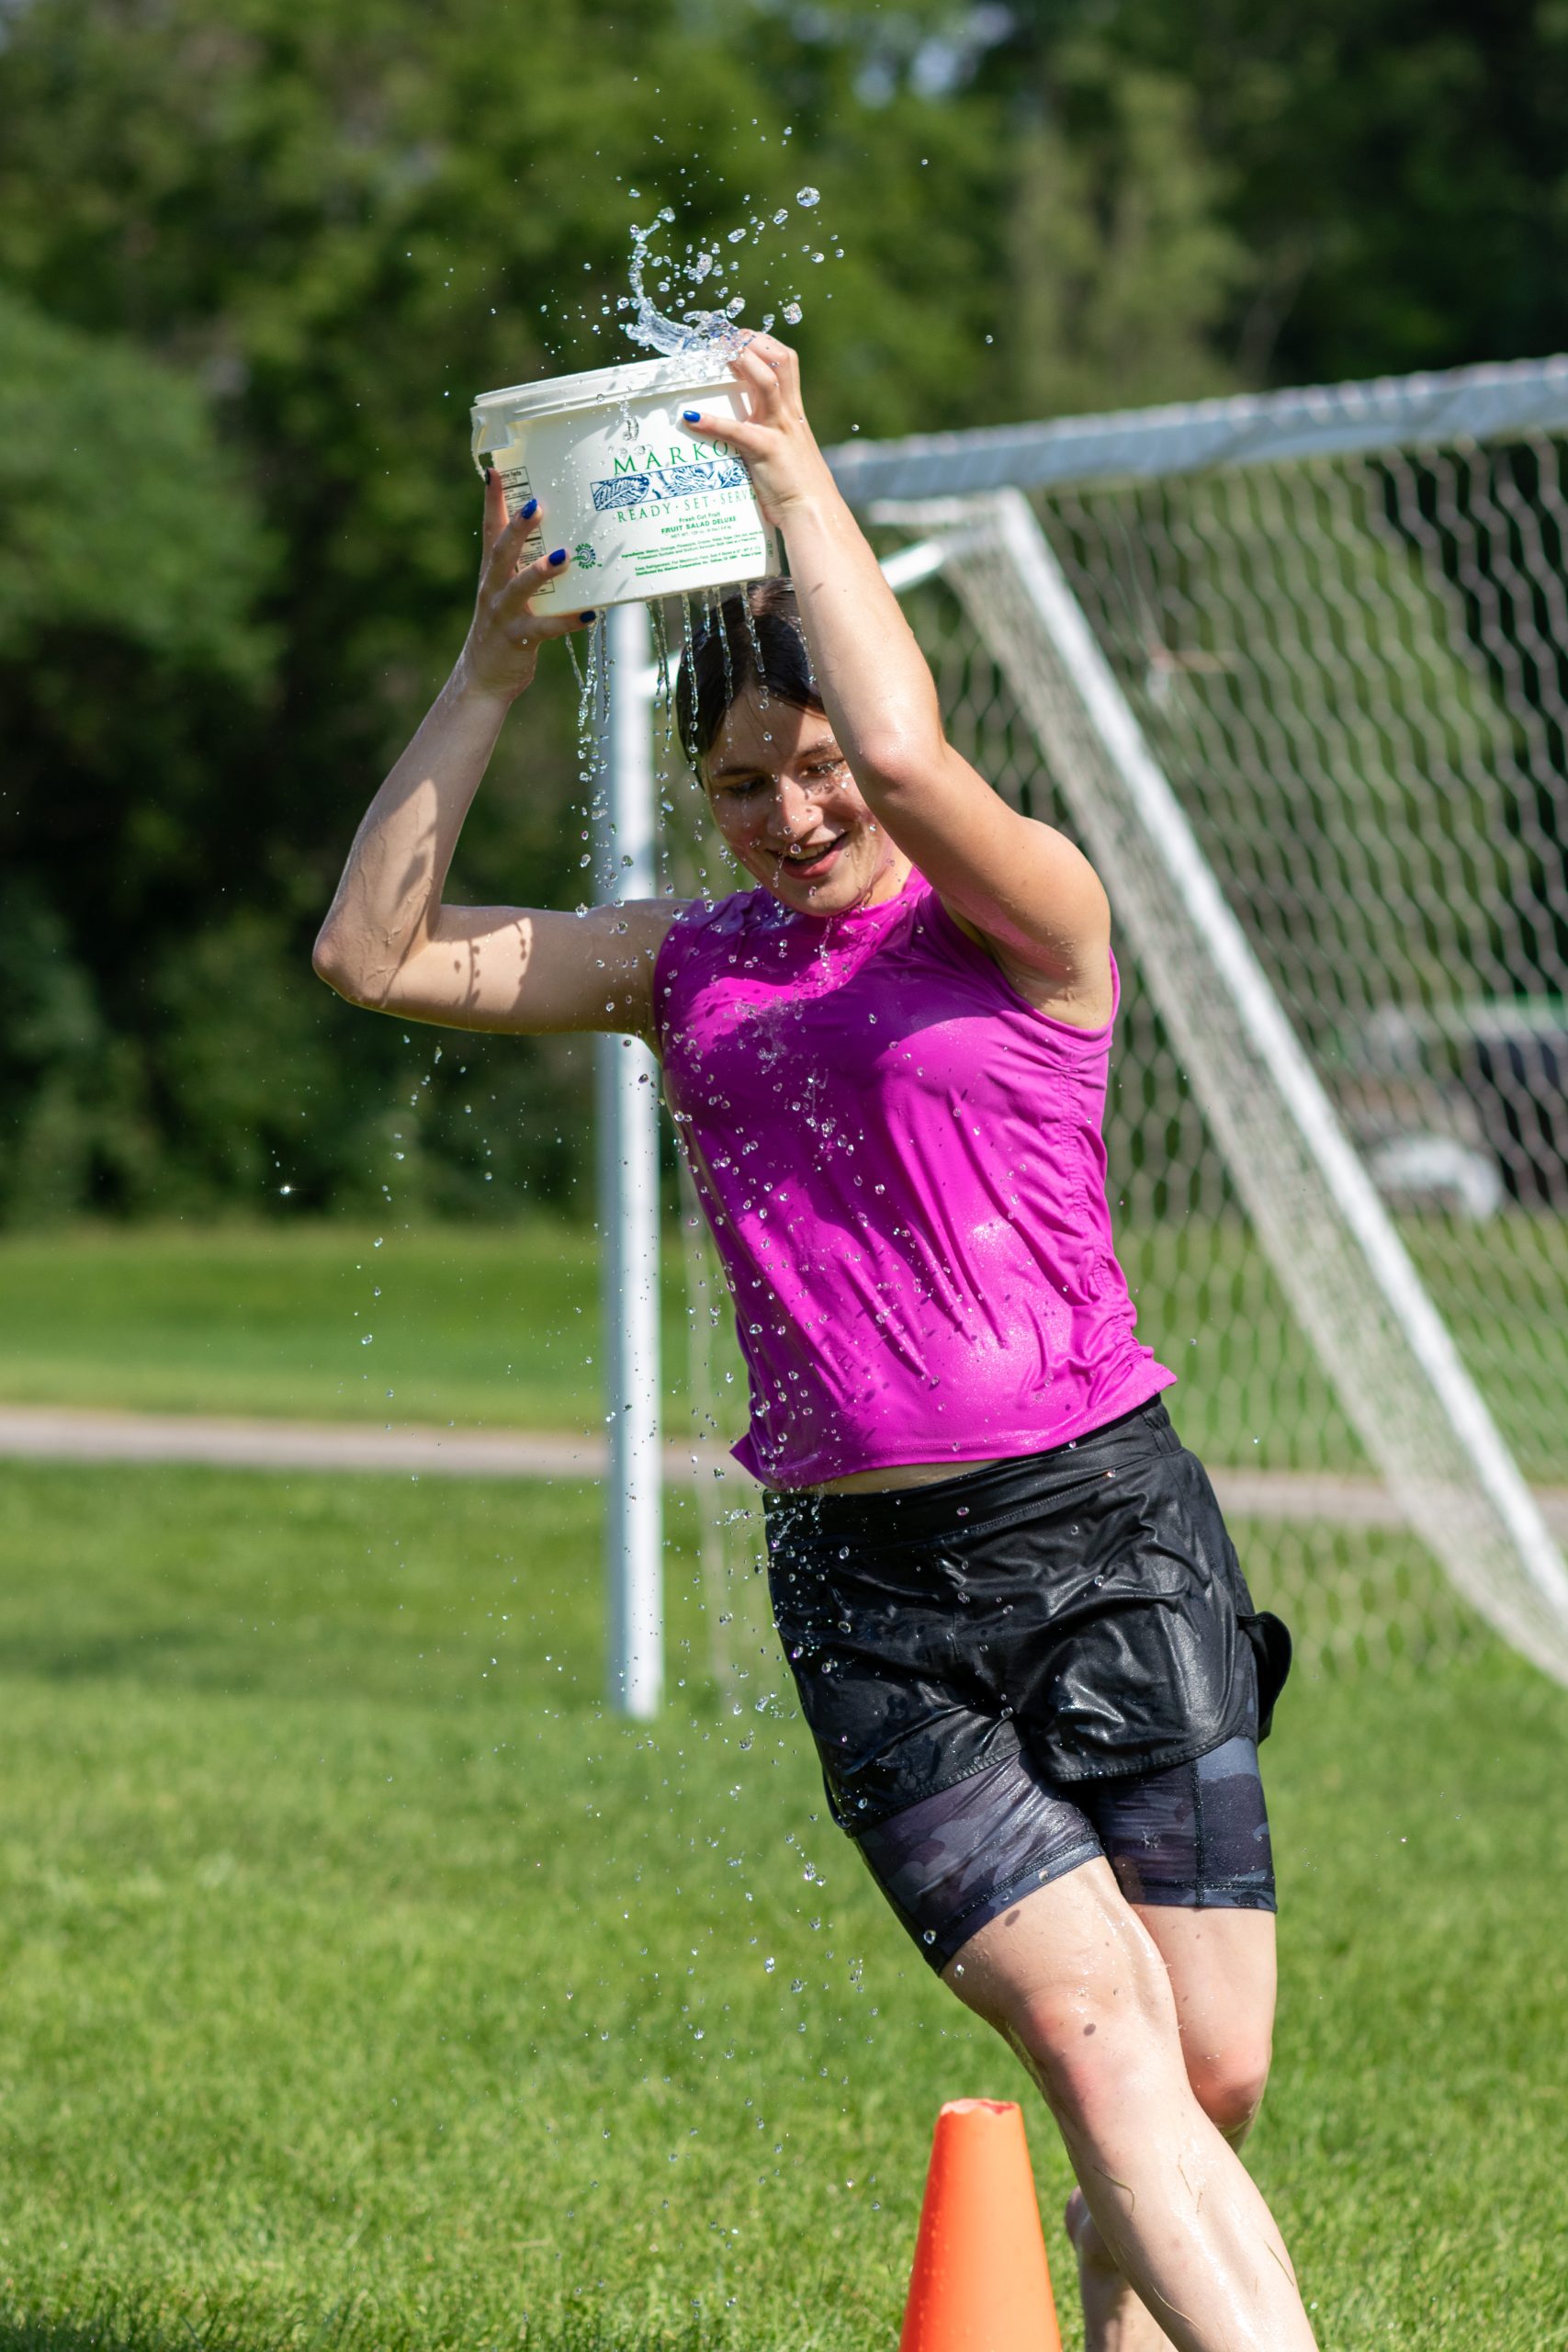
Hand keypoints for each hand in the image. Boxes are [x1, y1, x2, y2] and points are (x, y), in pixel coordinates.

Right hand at [458, 470, 595, 702]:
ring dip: (542, 571)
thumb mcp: (506, 593)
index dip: (492, 501)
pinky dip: (567, 622)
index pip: (490, 530)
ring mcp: (503, 614)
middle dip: (519, 527)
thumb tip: (561, 540)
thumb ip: (523, 569)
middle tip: (537, 504)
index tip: (494, 470)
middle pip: (502, 551)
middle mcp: (493, 588)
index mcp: (491, 573)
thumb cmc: (502, 630)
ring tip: (565, 557)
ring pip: (520, 587)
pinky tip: (590, 615)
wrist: (482, 678)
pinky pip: (544, 629)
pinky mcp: (518, 640)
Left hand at [681, 333, 836, 527]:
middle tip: (724, 338)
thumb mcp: (784, 453)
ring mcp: (779, 431)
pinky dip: (713, 422)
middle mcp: (788, 414)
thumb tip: (741, 434)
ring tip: (714, 354)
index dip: (762, 342)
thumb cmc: (797, 489)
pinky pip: (737, 430)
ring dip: (740, 361)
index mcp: (792, 412)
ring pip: (767, 381)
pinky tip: (691, 418)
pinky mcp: (766, 452)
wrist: (814, 513)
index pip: (785, 361)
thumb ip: (766, 438)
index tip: (737, 337)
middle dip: (752, 341)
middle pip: (780, 359)